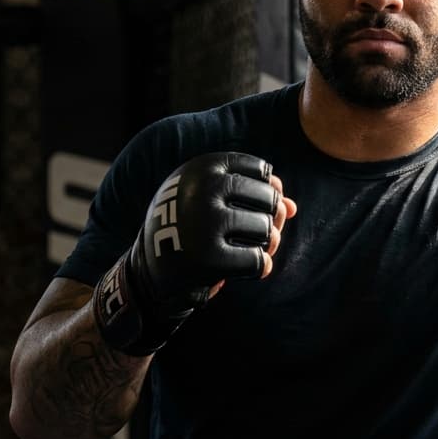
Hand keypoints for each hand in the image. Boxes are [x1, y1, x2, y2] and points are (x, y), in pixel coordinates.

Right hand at [92, 152, 296, 354]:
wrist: (146, 271)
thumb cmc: (188, 228)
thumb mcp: (212, 202)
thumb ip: (253, 197)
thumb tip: (291, 207)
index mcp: (202, 167)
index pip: (261, 171)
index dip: (266, 191)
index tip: (253, 206)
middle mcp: (203, 189)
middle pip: (269, 199)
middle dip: (270, 218)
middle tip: (255, 233)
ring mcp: (206, 223)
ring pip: (267, 229)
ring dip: (267, 244)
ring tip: (248, 249)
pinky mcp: (209, 259)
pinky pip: (259, 261)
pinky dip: (259, 267)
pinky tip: (248, 269)